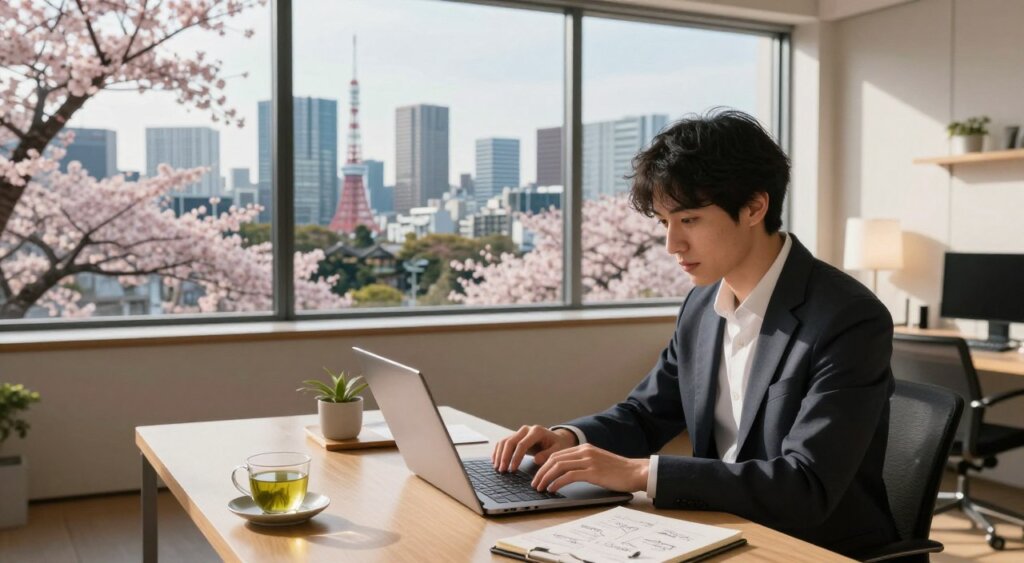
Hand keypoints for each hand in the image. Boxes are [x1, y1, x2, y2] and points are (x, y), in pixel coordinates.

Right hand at [492, 425, 577, 472]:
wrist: (557, 439)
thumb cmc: (558, 445)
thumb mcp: (558, 450)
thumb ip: (548, 454)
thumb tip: (536, 460)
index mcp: (537, 431)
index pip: (522, 444)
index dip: (516, 457)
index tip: (512, 469)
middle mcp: (526, 429)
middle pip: (510, 442)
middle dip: (504, 457)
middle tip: (502, 470)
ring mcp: (519, 432)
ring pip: (504, 442)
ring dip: (499, 455)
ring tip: (497, 468)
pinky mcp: (516, 437)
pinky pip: (503, 443)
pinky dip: (498, 452)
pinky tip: (495, 461)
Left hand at [531, 444, 648, 493]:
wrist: (636, 472)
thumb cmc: (618, 471)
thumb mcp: (598, 462)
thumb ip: (583, 464)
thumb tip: (566, 473)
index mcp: (584, 448)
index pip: (557, 454)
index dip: (544, 465)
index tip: (538, 475)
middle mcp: (584, 451)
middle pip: (554, 459)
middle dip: (541, 472)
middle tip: (534, 483)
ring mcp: (588, 461)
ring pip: (558, 466)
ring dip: (546, 477)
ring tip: (539, 487)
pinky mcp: (592, 472)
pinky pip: (569, 476)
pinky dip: (557, 482)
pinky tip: (552, 489)